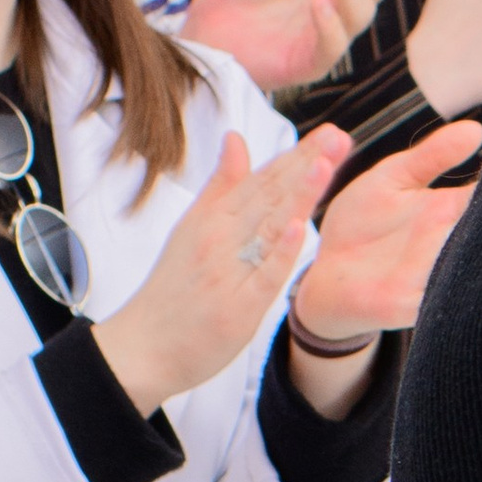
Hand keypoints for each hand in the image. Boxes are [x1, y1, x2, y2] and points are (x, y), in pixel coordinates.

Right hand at [95, 125, 350, 413]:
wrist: (142, 347)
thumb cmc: (171, 290)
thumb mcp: (192, 228)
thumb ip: (220, 186)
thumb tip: (236, 139)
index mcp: (214, 218)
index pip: (262, 181)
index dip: (297, 156)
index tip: (330, 133)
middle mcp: (221, 238)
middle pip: (270, 196)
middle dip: (306, 164)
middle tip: (339, 136)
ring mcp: (229, 272)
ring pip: (269, 228)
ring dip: (297, 195)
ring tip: (325, 164)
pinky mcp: (237, 308)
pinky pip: (262, 277)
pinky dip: (279, 252)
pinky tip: (299, 228)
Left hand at [288, 116, 481, 350]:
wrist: (325, 275)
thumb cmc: (360, 225)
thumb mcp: (394, 177)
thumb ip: (432, 155)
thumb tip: (477, 129)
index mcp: (452, 209)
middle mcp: (453, 242)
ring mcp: (439, 273)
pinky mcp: (416, 303)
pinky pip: (449, 296)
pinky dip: (462, 285)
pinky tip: (469, 264)